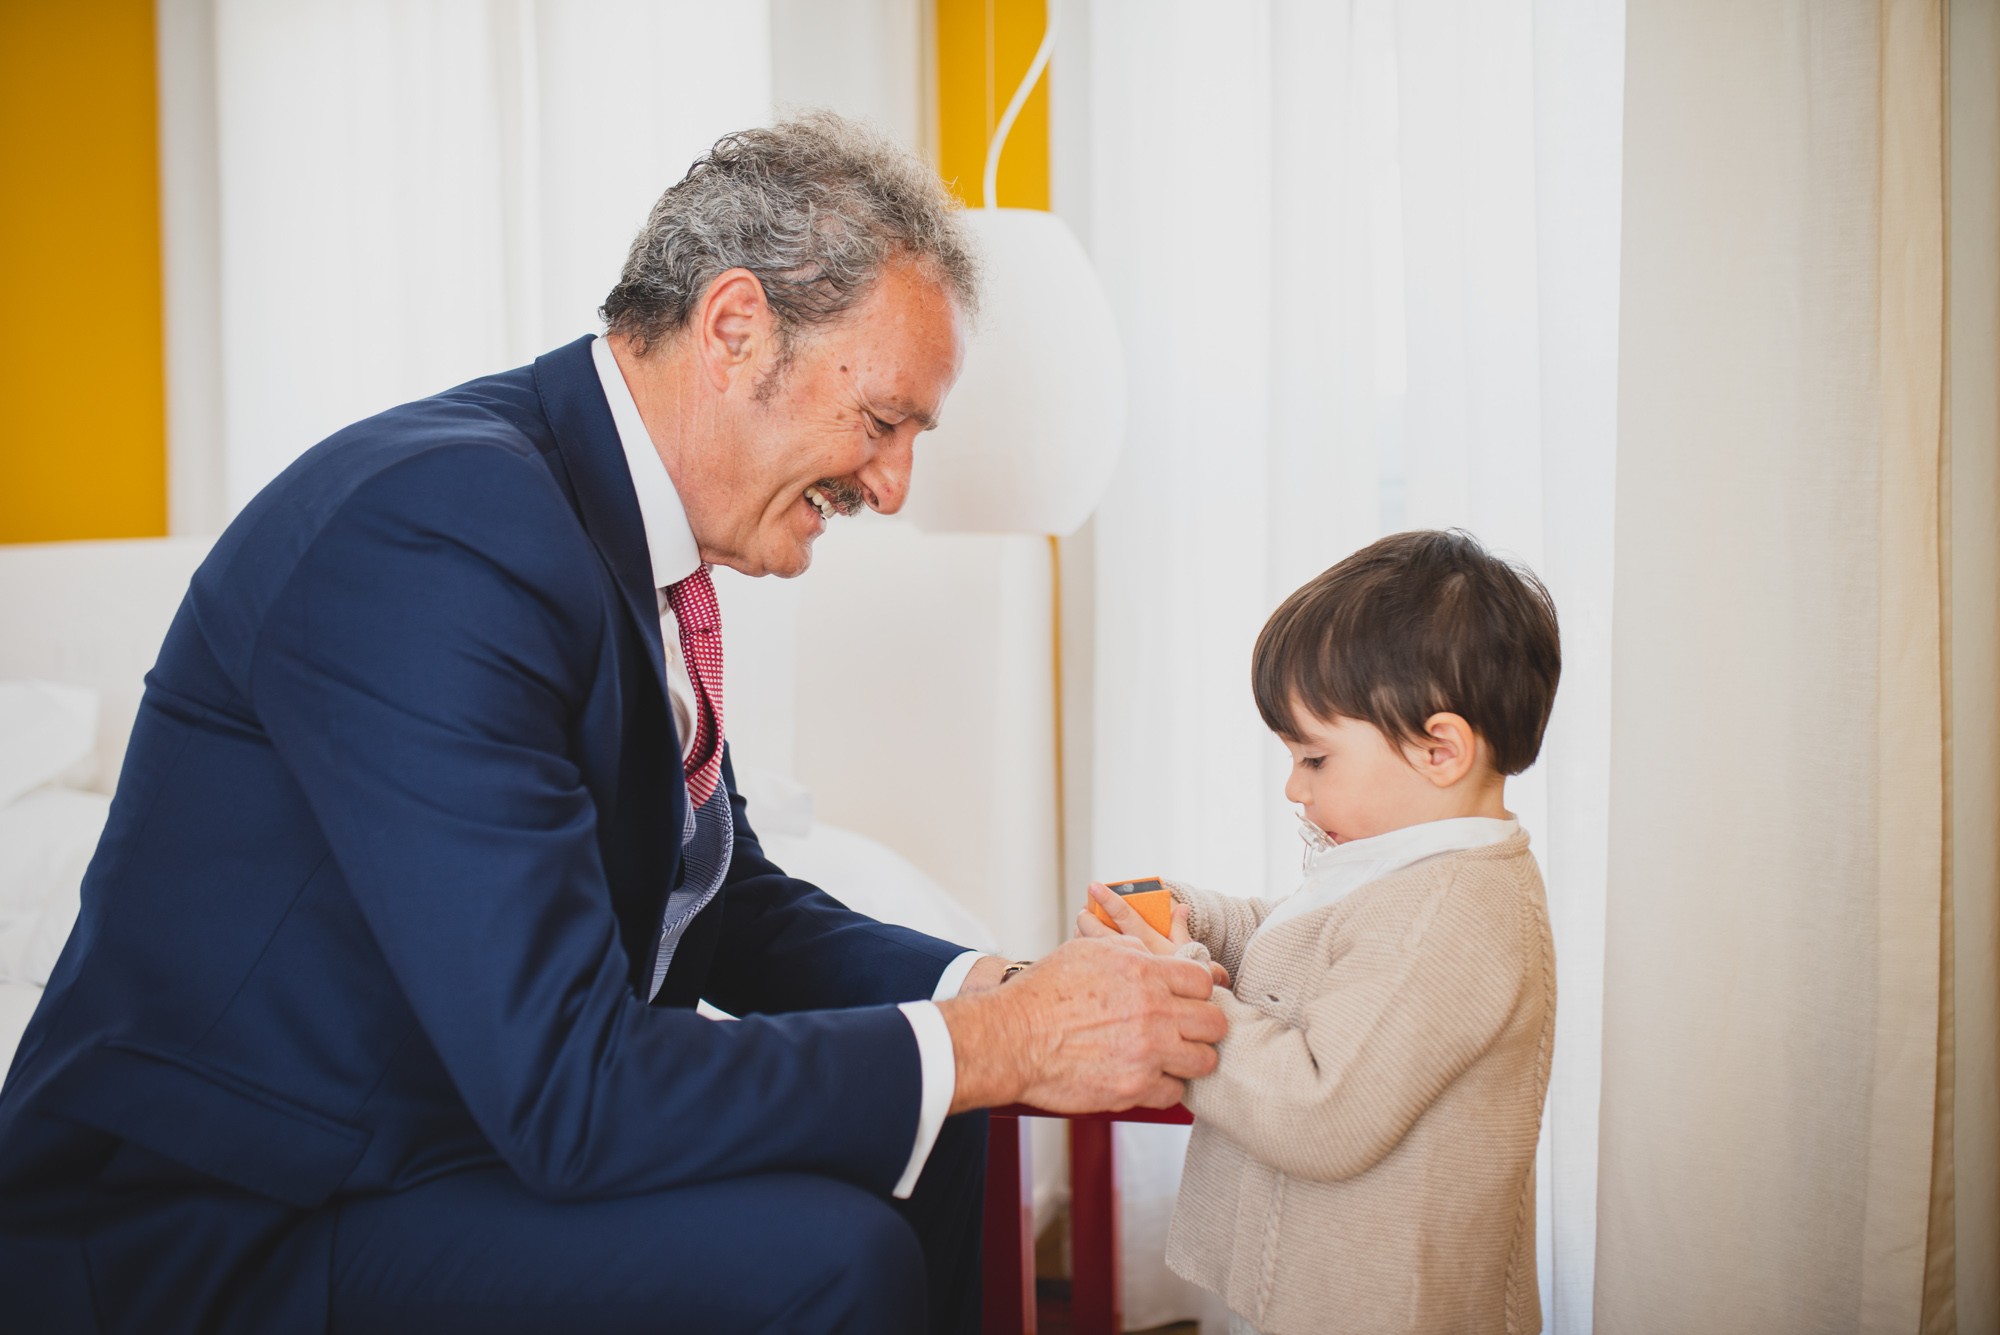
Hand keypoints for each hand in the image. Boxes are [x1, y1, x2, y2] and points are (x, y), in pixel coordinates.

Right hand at [936, 938, 1226, 1114]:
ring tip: (1170, 1057)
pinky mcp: (1135, 1089)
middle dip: (1202, 1026)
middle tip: (1184, 1030)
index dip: (1196, 991)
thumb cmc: (1043, 992)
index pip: (1203, 981)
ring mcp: (1148, 1052)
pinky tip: (1145, 1077)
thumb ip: (1128, 950)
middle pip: (1214, 1022)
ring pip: (1203, 1060)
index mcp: (1145, 973)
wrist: (1011, 1038)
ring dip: (1189, 1059)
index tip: (1184, 1000)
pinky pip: (1173, 1092)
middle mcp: (1154, 1012)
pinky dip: (1162, 1087)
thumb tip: (1150, 954)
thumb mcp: (1087, 951)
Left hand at [1077, 884, 1229, 988]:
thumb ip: (1180, 929)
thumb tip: (1181, 907)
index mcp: (1149, 943)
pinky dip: (1085, 954)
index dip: (1108, 900)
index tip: (1094, 886)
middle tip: (1084, 911)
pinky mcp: (1110, 986)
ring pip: (1092, 949)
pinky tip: (1085, 950)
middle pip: (1100, 932)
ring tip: (1083, 926)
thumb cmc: (1185, 979)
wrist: (1183, 1012)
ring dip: (1084, 934)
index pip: (1125, 916)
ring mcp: (1119, 973)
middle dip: (1088, 918)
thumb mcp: (1188, 953)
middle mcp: (1132, 958)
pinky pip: (1092, 967)